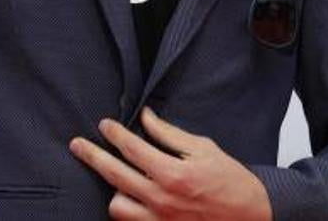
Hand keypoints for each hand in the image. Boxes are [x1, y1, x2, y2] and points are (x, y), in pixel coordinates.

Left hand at [69, 106, 272, 219]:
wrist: (250, 216)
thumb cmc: (230, 180)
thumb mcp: (203, 148)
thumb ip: (169, 134)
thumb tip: (145, 117)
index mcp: (173, 174)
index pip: (132, 148)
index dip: (114, 133)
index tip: (105, 124)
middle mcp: (162, 199)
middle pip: (114, 175)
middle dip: (92, 156)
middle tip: (77, 145)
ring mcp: (160, 220)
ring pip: (116, 206)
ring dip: (113, 189)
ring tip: (114, 177)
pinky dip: (126, 209)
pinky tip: (126, 197)